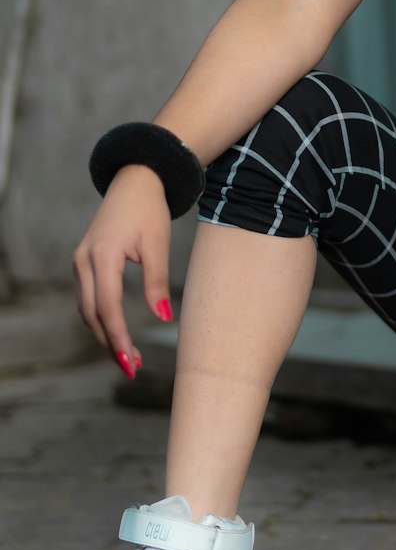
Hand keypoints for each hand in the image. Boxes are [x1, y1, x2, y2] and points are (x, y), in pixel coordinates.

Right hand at [73, 165, 173, 376]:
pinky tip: (116, 332)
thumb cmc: (149, 211)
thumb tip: (163, 317)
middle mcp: (84, 261)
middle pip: (92, 314)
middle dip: (111, 343)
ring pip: (86, 309)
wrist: (135, 181)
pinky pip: (88, 298)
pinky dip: (100, 318)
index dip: (119, 338)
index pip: (108, 307)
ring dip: (105, 334)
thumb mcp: (158, 245)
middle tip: (133, 368)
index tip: (132, 362)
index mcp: (102, 256)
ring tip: (129, 356)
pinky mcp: (83, 263)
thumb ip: (157, 282)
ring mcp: (80, 262)